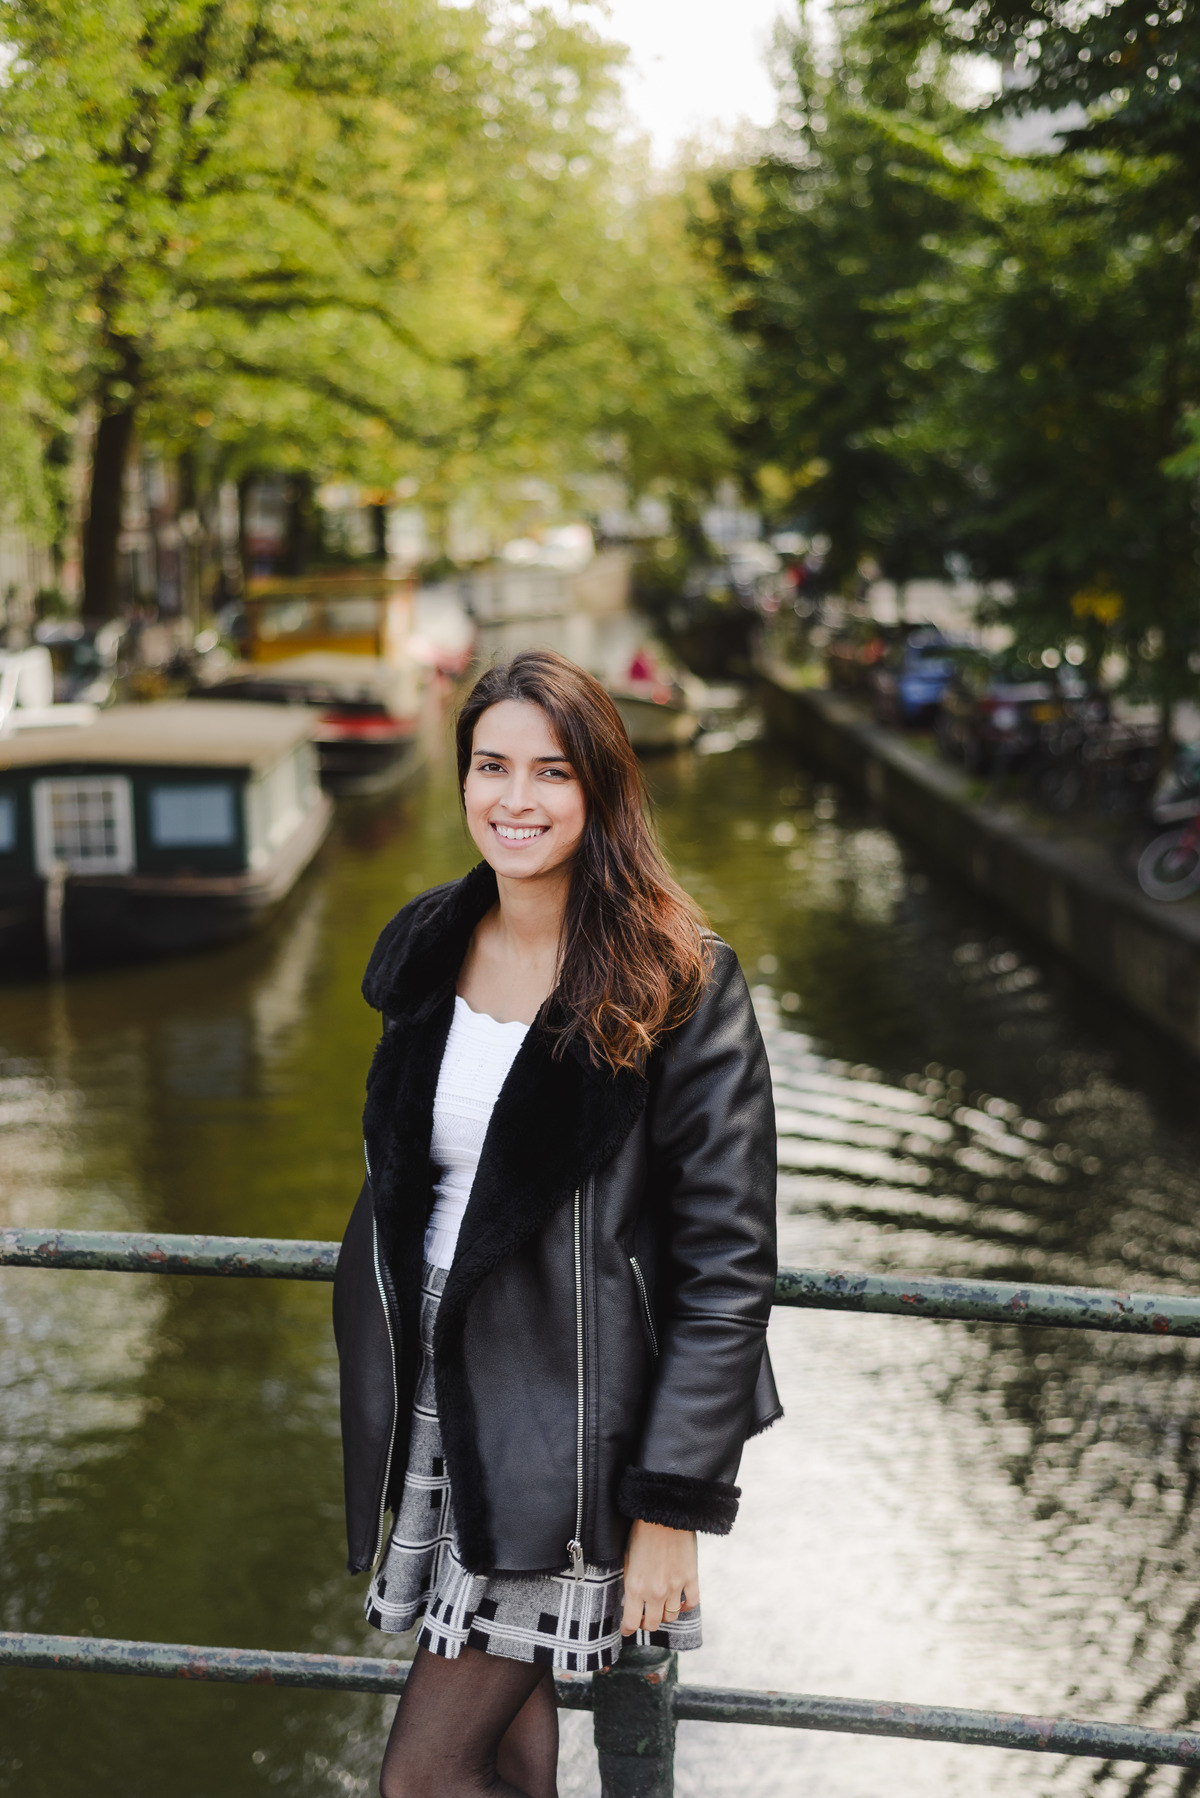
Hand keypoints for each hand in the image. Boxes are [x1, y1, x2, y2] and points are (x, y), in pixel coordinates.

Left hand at [621, 1518, 698, 1636]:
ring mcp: (675, 1587)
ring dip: (665, 1615)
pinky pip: (692, 1602)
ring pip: (671, 1616)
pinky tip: (681, 1602)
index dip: (628, 1629)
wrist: (664, 1514)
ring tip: (661, 1608)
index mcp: (635, 1587)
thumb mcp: (627, 1557)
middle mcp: (655, 1592)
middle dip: (646, 1624)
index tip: (627, 1630)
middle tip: (644, 1618)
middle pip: (652, 1623)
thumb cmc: (641, 1532)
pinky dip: (686, 1606)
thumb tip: (627, 1601)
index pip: (631, 1622)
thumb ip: (628, 1583)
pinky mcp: (690, 1577)